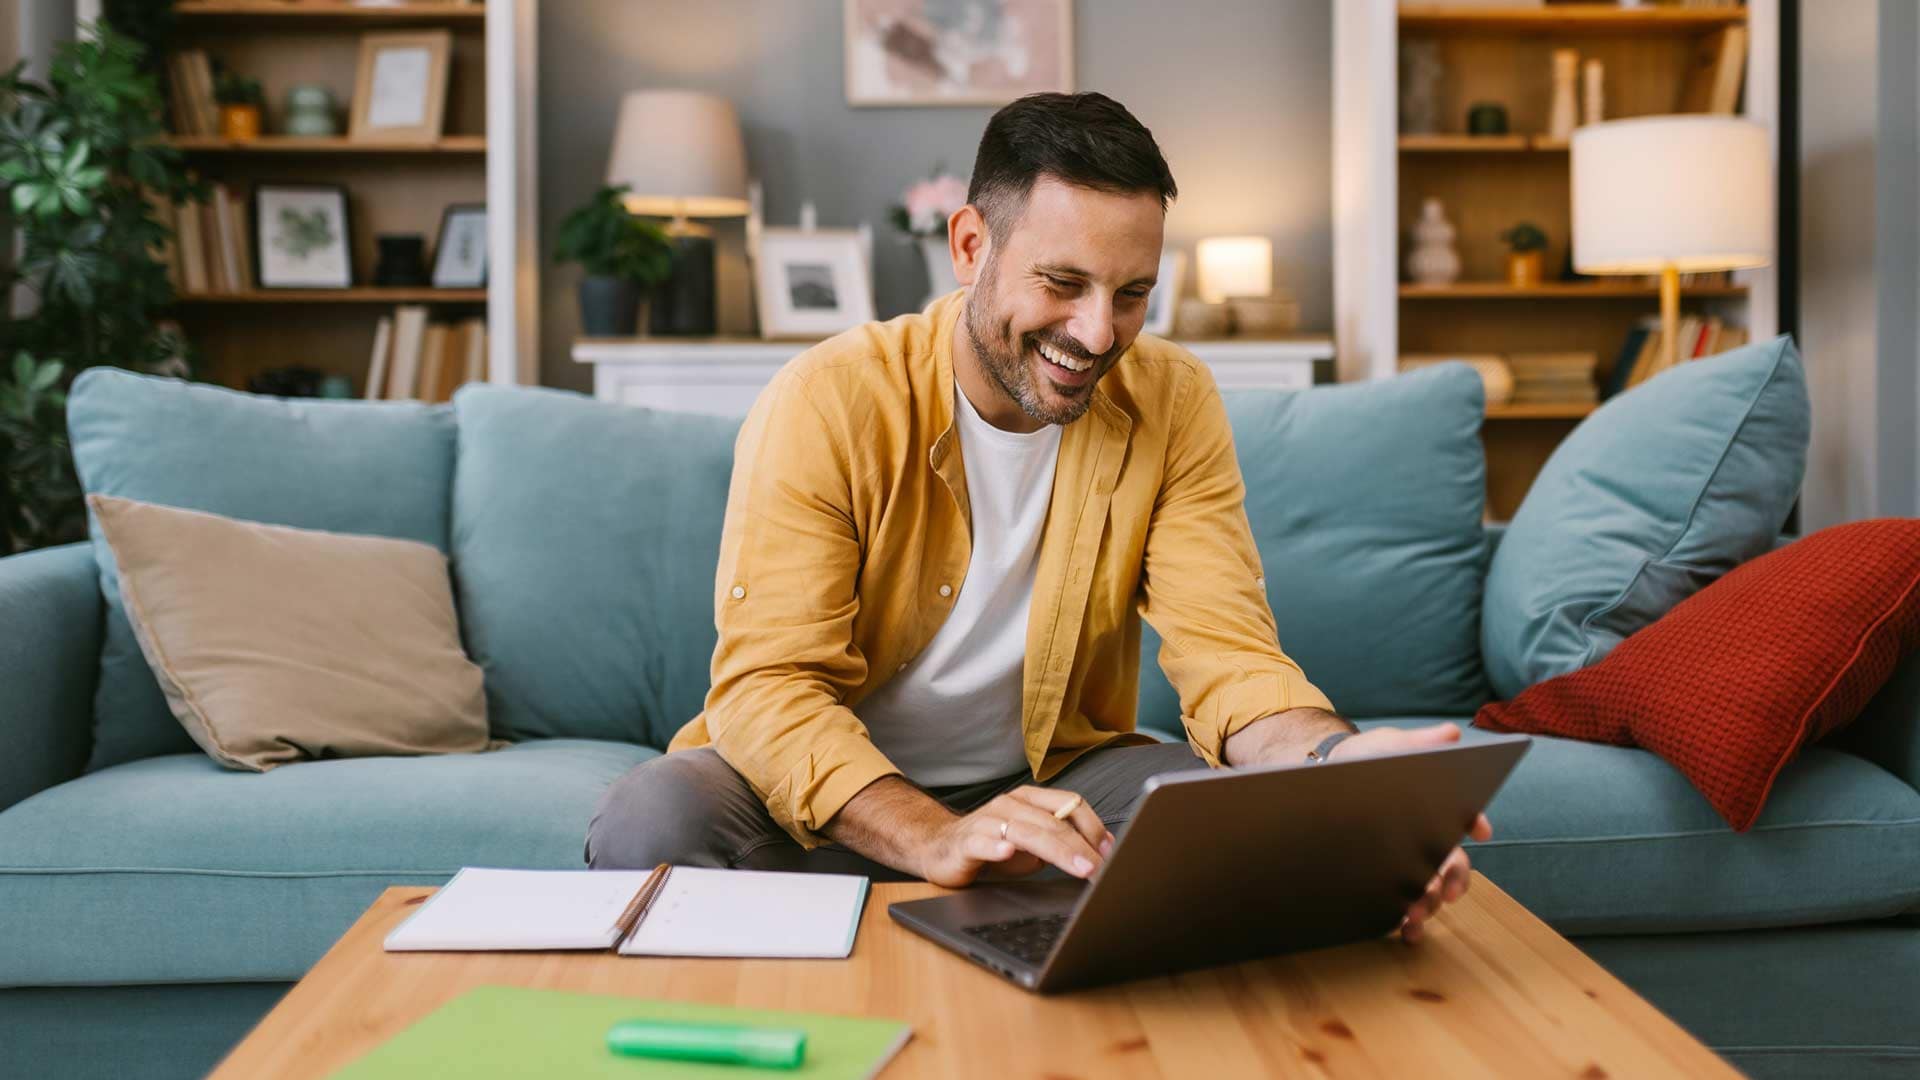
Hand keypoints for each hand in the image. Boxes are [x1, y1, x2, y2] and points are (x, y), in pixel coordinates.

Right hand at [920, 787, 1114, 888]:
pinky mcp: (965, 841)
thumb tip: (1100, 854)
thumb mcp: (1032, 845)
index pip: (1070, 804)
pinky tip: (1008, 852)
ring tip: (1078, 867)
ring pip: (1027, 832)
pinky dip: (996, 846)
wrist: (940, 849)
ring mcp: (987, 821)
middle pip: (1054, 821)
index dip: (1094, 827)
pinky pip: (982, 841)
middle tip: (1100, 869)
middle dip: (1081, 847)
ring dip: (1056, 851)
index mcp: (1030, 800)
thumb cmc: (992, 846)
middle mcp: (1010, 804)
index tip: (1110, 852)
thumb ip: (1060, 843)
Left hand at [1327, 722, 1495, 942]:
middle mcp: (1428, 842)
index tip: (1480, 829)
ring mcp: (1408, 865)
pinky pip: (1403, 908)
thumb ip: (1422, 743)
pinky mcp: (1386, 884)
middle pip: (1452, 866)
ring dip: (1430, 904)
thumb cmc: (1366, 760)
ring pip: (1431, 892)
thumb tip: (1450, 734)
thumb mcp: (1392, 745)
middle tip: (1446, 889)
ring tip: (1416, 912)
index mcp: (1436, 809)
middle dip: (1454, 880)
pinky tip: (1403, 929)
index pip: (1465, 818)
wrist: (1323, 780)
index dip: (1476, 821)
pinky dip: (1409, 922)